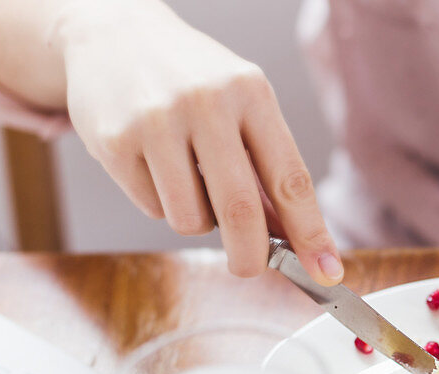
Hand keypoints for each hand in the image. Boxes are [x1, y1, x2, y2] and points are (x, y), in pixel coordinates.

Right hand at [53, 1, 340, 280]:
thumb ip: (266, 168)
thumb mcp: (241, 105)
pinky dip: (159, 202)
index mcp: (251, 93)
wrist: (111, 36)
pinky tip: (152, 164)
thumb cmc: (191, 80)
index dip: (311, 233)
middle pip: (241, 212)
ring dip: (196, 220)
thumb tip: (293, 238)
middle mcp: (206, 103)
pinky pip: (152, 207)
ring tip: (187, 180)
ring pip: (191, 219)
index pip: (291, 179)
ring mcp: (157, 121)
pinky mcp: (114, 141)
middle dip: (250, 256)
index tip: (327, 271)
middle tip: (248, 267)